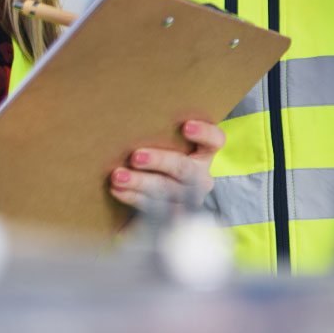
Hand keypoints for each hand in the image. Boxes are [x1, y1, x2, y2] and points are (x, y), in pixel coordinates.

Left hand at [109, 119, 224, 213]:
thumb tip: (130, 116)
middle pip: (184, 168)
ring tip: (118, 176)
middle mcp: (200, 177)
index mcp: (204, 154)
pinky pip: (153, 207)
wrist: (157, 203)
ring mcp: (188, 198)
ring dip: (140, 182)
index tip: (186, 127)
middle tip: (136, 156)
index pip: (215, 140)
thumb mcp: (166, 148)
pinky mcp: (172, 216)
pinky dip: (133, 197)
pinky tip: (118, 190)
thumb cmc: (159, 163)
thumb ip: (159, 136)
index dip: (204, 133)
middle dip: (159, 161)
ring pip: (166, 189)